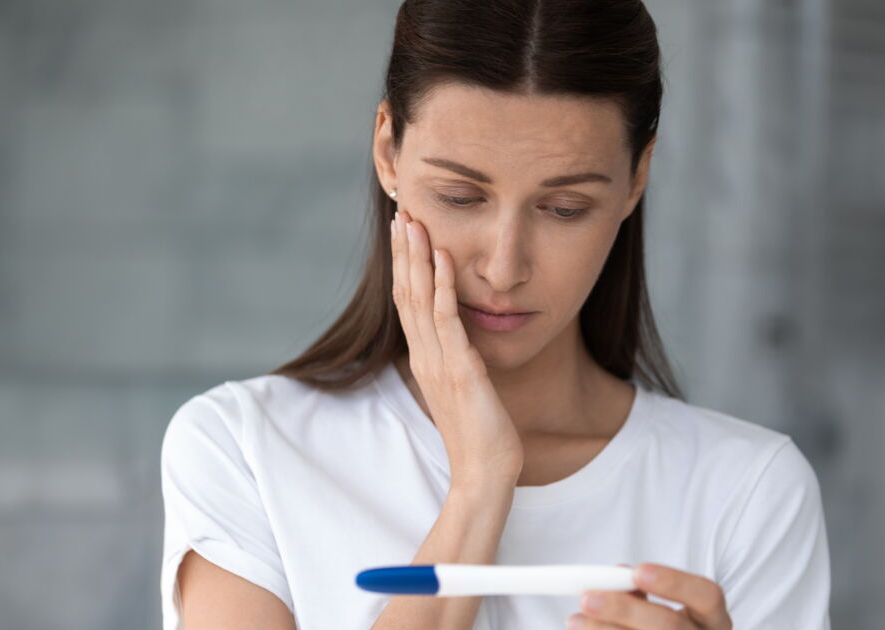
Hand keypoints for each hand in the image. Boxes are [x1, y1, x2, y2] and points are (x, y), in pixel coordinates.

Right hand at [390, 208, 525, 486]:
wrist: (484, 473)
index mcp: (425, 360)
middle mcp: (425, 357)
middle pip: (406, 294)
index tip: (403, 231)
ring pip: (420, 300)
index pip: (408, 303)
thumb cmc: (479, 435)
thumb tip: (455, 345)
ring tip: (413, 222)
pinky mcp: (460, 370)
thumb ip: (454, 363)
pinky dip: (443, 286)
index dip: (403, 266)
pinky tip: (443, 257)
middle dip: (403, 251)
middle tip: (400, 212)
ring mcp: (439, 362)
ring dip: (416, 258)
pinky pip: (447, 320)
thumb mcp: (462, 390)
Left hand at [568, 562, 732, 628]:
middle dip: (625, 610)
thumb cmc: (665, 629)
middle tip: (587, 598)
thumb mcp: (666, 610)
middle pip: (670, 626)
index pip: (707, 596)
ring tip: (574, 620)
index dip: (674, 582)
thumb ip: (644, 591)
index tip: (637, 570)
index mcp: (713, 620)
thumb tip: (617, 574)